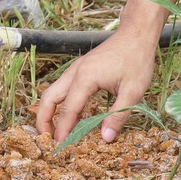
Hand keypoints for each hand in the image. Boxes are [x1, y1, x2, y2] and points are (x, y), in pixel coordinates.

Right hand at [35, 31, 157, 144]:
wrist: (136, 34)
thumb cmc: (136, 60)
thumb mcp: (133, 91)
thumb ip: (118, 116)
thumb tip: (106, 138)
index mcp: (85, 78)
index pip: (68, 109)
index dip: (63, 129)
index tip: (59, 146)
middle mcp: (75, 72)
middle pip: (49, 98)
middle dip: (43, 119)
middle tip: (46, 140)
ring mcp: (76, 69)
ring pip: (52, 91)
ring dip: (48, 111)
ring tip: (52, 131)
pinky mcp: (80, 68)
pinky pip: (62, 88)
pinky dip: (58, 103)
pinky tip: (67, 115)